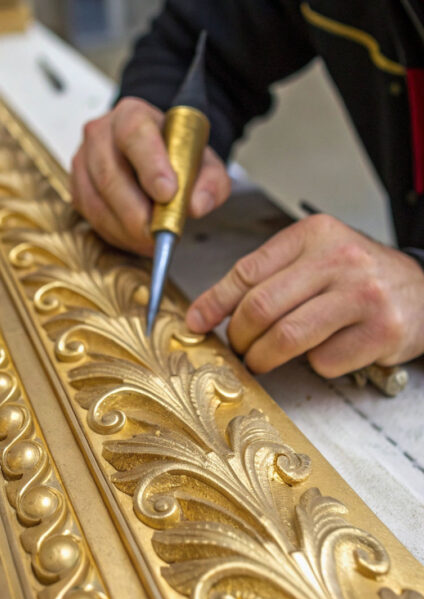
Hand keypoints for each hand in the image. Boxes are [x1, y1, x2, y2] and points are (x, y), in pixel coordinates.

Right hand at [71, 96, 230, 254]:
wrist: (156, 154)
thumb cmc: (176, 155)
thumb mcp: (205, 163)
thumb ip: (211, 182)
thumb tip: (196, 206)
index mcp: (132, 115)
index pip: (135, 134)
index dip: (150, 165)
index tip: (168, 194)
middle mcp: (101, 133)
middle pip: (110, 174)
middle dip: (136, 212)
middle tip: (159, 233)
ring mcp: (84, 160)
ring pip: (97, 200)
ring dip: (125, 228)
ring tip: (152, 240)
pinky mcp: (78, 187)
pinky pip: (91, 216)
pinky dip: (115, 233)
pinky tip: (136, 238)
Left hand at [186, 213, 423, 376]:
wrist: (423, 290)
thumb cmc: (361, 277)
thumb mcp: (316, 257)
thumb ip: (268, 276)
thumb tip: (208, 311)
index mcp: (315, 234)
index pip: (248, 270)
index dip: (215, 302)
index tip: (197, 321)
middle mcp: (340, 259)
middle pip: (262, 307)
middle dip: (240, 337)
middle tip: (238, 348)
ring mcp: (363, 295)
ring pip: (288, 337)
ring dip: (265, 357)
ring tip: (263, 359)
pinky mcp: (381, 332)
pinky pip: (324, 360)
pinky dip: (315, 364)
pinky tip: (325, 351)